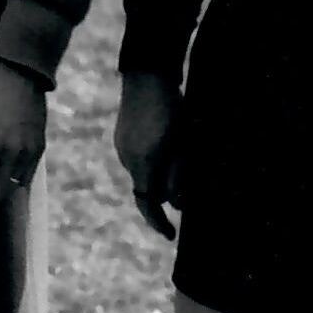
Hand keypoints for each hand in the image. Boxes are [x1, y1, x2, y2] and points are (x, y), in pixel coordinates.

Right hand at [115, 73, 182, 239]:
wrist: (147, 76)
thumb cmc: (172, 110)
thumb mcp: (183, 146)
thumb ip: (179, 176)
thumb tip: (178, 204)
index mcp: (143, 163)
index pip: (148, 203)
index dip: (159, 223)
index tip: (171, 236)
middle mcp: (127, 159)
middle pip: (147, 190)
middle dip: (166, 196)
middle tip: (190, 194)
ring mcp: (123, 147)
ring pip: (144, 174)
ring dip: (161, 177)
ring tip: (183, 162)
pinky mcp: (123, 137)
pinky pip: (139, 160)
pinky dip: (154, 164)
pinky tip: (169, 148)